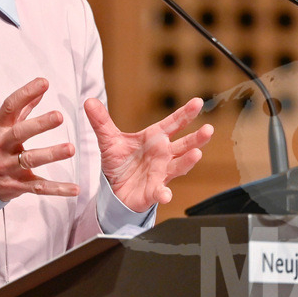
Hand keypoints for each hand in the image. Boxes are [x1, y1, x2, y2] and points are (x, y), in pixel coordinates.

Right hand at [0, 77, 78, 201]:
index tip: (44, 83)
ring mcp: (9, 166)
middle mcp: (2, 145)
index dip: (26, 93)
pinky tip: (74, 189)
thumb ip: (22, 109)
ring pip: (31, 160)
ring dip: (51, 154)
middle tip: (59, 116)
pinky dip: (57, 189)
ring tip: (70, 149)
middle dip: (40, 124)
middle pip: (20, 133)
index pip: (11, 107)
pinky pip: (38, 187)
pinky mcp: (17, 185)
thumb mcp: (0, 127)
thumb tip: (40, 89)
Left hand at [85, 97, 212, 212]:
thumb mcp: (108, 139)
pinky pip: (160, 192)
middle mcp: (163, 154)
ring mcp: (161, 172)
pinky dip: (163, 193)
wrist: (114, 189)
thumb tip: (89, 101)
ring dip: (188, 161)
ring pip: (179, 166)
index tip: (198, 102)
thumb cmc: (119, 162)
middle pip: (184, 144)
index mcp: (155, 138)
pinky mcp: (153, 190)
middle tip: (208, 129)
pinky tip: (165, 195)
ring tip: (197, 154)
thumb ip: (100, 121)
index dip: (185, 113)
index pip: (173, 123)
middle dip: (197, 138)